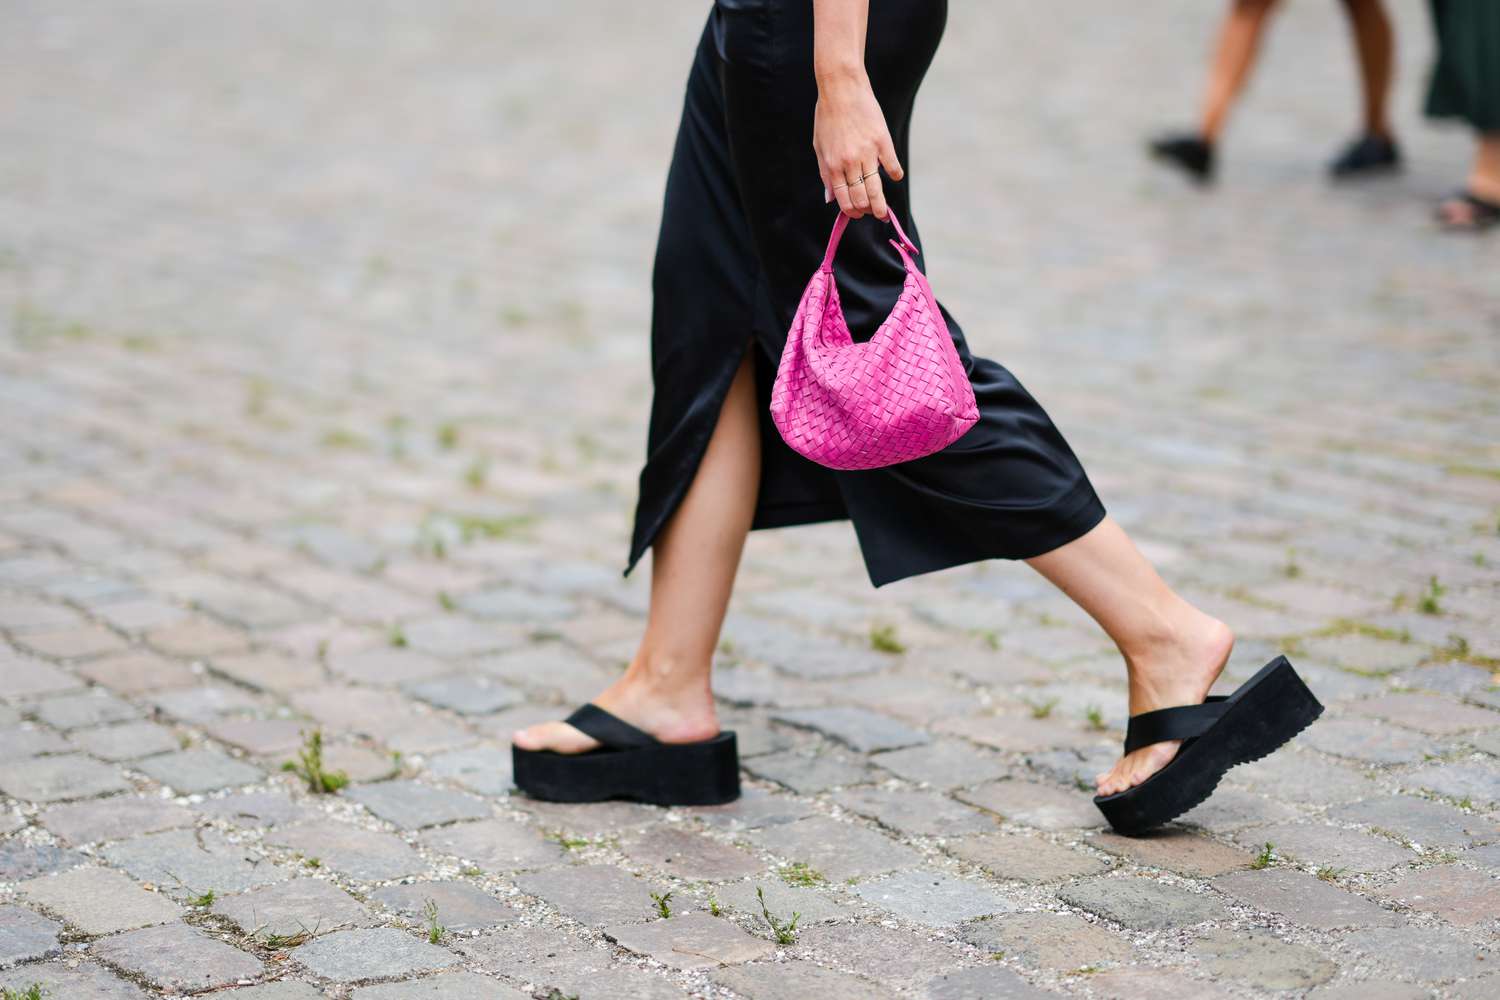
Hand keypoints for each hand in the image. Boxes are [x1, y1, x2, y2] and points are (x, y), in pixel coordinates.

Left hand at [813, 70, 903, 219]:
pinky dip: (895, 174)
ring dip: (880, 205)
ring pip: (876, 189)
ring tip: (884, 214)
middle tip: (872, 213)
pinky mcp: (883, 142)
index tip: (856, 214)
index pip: (843, 199)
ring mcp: (867, 153)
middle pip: (860, 198)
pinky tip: (894, 176)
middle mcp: (849, 163)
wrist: (842, 88)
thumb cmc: (828, 116)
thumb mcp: (819, 146)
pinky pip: (892, 166)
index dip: (850, 211)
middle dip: (866, 211)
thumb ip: (825, 173)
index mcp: (832, 165)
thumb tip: (829, 199)